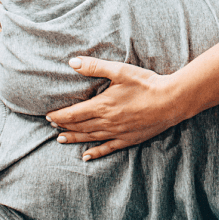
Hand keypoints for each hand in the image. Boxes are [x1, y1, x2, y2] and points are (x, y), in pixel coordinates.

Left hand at [46, 58, 179, 159]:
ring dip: (74, 139)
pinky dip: (95, 153)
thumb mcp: (120, 71)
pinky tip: (86, 156)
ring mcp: (117, 133)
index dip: (59, 116)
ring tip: (61, 139)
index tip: (48, 116)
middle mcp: (107, 122)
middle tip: (51, 126)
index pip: (74, 113)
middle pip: (79, 127)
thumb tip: (73, 62)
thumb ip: (95, 67)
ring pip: (90, 138)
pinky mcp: (128, 139)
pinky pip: (108, 148)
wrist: (170, 101)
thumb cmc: (145, 84)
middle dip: (63, 126)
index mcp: (103, 105)